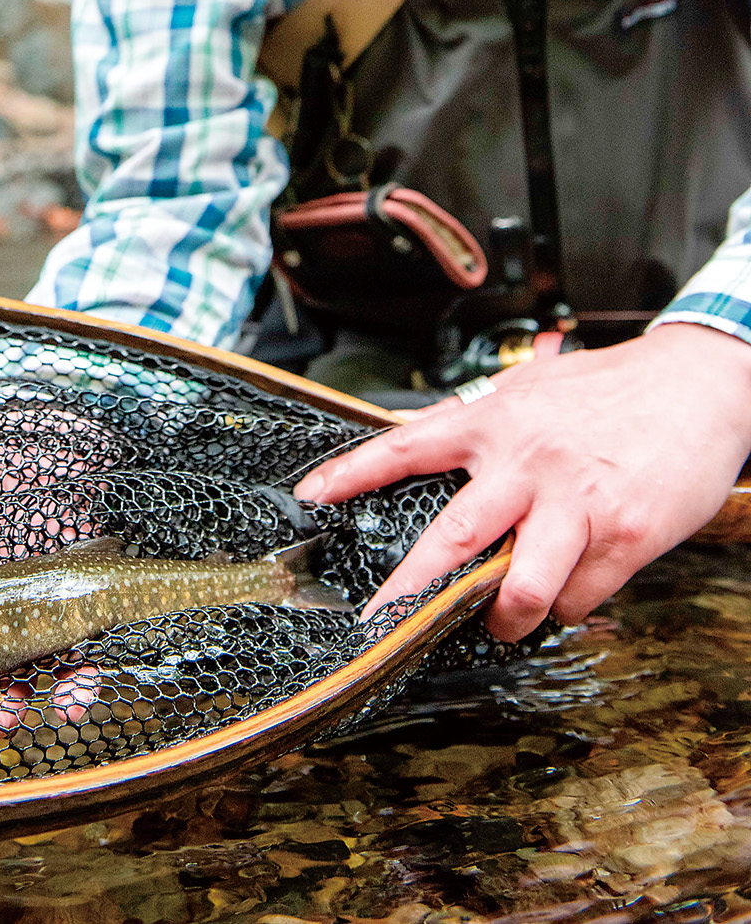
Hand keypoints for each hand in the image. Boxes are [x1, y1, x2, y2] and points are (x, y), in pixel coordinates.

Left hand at [293, 325, 750, 640]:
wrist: (697, 384)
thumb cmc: (611, 390)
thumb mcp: (534, 391)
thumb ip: (482, 421)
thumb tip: (427, 440)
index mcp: (496, 422)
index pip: (408, 445)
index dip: (353, 471)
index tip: (309, 495)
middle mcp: (527, 462)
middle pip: (453, 536)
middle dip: (409, 587)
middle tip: (379, 621)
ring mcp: (575, 502)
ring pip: (519, 587)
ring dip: (504, 618)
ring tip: (502, 622)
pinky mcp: (623, 535)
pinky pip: (577, 596)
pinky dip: (568, 604)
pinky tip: (572, 587)